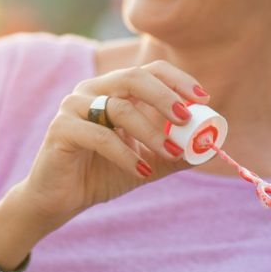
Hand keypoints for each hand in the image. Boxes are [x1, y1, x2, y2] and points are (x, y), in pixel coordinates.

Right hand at [16, 61, 203, 227]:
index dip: (177, 80)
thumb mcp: (145, 162)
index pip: (148, 71)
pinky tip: (141, 170)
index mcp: (112, 90)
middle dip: (165, 96)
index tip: (203, 99)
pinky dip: (125, 153)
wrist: (59, 200)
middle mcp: (91, 91)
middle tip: (187, 118)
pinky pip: (100, 136)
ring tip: (172, 152)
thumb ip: (173, 153)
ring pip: (119, 108)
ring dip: (151, 132)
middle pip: (133, 78)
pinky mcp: (60, 129)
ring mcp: (73, 107)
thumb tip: (211, 148)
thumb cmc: (101, 175)